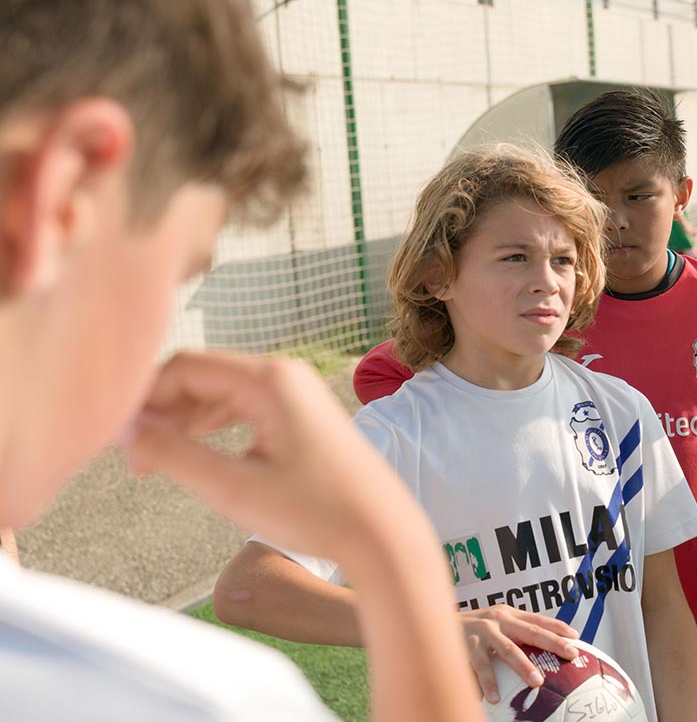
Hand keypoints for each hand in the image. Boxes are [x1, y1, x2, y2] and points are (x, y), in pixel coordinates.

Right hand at [125, 351, 411, 560]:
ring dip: (181, 420)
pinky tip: (187, 455)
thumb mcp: (233, 488)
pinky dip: (209, 427)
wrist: (382, 533)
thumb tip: (126, 431)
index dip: (142, 397)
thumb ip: (174, 455)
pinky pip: (240, 406)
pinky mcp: (300, 413)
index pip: (184, 367)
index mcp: (271, 380)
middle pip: (199, 375)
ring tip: (149, 463)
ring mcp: (295, 391)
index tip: (111, 435)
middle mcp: (284, 374)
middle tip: (126, 456)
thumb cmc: (318, 513)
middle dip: (159, 410)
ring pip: (218, 392)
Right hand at [461, 606, 578, 703]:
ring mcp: (481, 632)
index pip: (537, 619)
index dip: (557, 627)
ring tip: (537, 683)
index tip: (576, 638)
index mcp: (507, 614)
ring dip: (523, 666)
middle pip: (529, 631)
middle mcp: (496, 620)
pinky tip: (493, 698)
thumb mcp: (495, 623)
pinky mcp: (465, 646)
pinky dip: (486, 683)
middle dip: (552, 642)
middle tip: (570, 654)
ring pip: (507, 650)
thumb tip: (545, 647)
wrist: (434, 621)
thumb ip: (515, 632)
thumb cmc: (473, 628)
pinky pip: (478, 668)